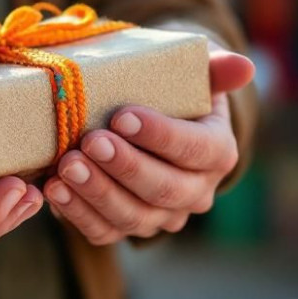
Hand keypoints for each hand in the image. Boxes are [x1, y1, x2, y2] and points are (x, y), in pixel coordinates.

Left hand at [43, 49, 254, 244]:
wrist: (145, 118)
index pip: (195, 150)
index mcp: (217, 153)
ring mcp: (160, 216)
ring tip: (67, 167)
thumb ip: (216, 69)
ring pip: (132, 216)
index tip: (122, 116)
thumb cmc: (171, 90)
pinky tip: (54, 189)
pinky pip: (103, 231)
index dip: (160, 136)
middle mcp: (195, 192)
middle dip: (125, 167)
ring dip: (96, 192)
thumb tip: (243, 66)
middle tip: (90, 142)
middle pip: (164, 188)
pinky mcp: (125, 227)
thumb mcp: (195, 73)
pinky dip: (76, 213)